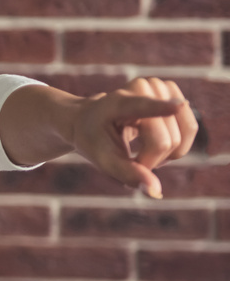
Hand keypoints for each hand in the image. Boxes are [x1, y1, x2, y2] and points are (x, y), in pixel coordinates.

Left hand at [70, 77, 197, 198]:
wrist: (91, 119)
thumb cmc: (94, 139)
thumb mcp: (103, 159)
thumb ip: (127, 174)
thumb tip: (156, 192)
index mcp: (117, 102)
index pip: (141, 106)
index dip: (160, 107)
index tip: (178, 106)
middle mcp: (144, 89)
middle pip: (167, 141)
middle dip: (152, 160)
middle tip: (132, 160)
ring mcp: (163, 90)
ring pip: (182, 136)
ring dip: (165, 155)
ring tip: (141, 151)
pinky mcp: (176, 96)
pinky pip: (189, 130)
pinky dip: (175, 146)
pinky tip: (154, 143)